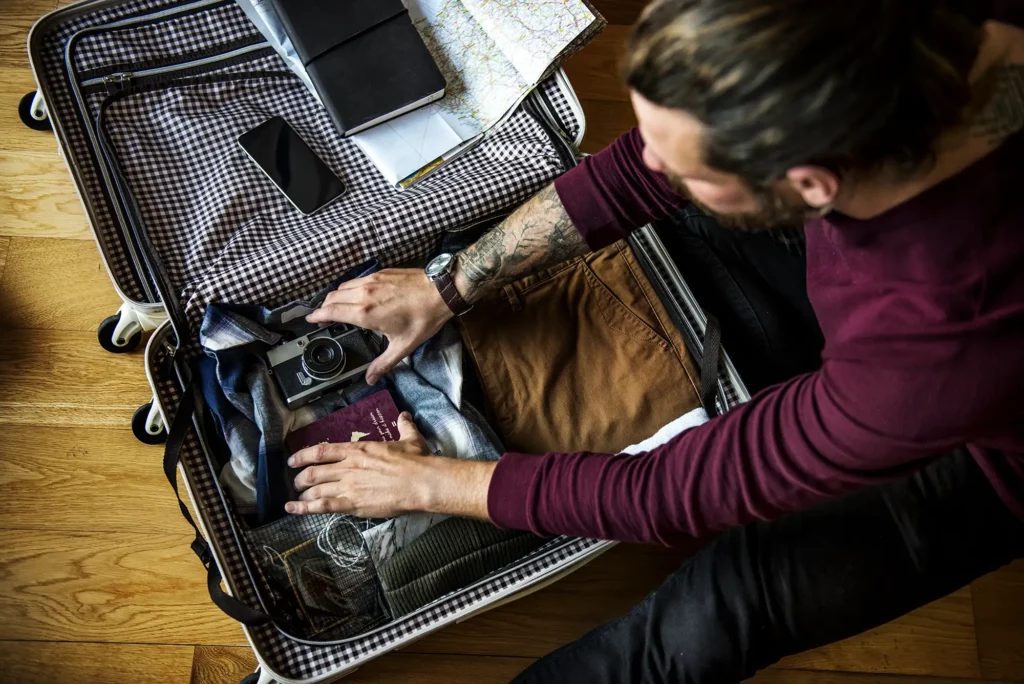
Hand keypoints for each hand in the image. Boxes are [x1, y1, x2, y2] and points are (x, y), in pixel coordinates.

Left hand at [285, 413, 495, 519]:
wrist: (421, 482)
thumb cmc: (416, 461)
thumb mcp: (410, 439)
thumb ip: (403, 427)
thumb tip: (404, 416)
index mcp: (358, 449)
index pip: (322, 451)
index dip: (303, 455)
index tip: (293, 460)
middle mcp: (348, 466)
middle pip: (313, 471)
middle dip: (301, 478)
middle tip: (297, 482)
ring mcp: (348, 485)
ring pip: (314, 489)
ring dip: (302, 494)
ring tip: (298, 498)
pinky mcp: (352, 504)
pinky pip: (321, 506)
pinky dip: (303, 509)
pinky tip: (292, 510)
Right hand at [307, 268, 452, 383]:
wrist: (440, 292)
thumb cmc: (423, 318)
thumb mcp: (403, 346)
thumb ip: (383, 363)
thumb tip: (370, 378)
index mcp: (365, 314)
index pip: (331, 312)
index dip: (317, 316)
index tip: (310, 319)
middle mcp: (364, 294)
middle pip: (332, 297)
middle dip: (324, 307)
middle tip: (323, 316)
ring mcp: (371, 281)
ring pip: (343, 286)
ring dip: (336, 296)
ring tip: (337, 306)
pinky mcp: (380, 273)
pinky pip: (356, 280)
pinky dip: (350, 288)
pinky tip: (356, 296)